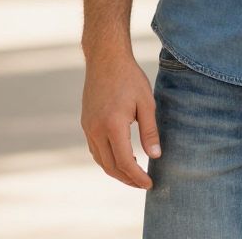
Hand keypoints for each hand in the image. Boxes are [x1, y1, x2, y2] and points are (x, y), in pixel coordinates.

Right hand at [81, 48, 161, 188]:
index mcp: (113, 125)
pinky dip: (107, 159)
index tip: (149, 183)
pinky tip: (120, 156)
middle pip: (110, 166)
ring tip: (134, 173)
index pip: (125, 162)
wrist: (105, 58)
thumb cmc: (129, 78)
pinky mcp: (86, 123)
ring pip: (100, 160)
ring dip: (116, 171)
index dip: (137, 177)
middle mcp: (96, 130)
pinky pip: (95, 150)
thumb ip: (150, 131)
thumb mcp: (146, 102)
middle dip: (127, 179)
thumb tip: (155, 156)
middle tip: (143, 183)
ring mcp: (88, 127)